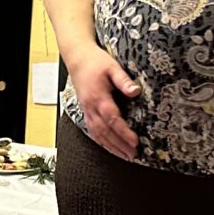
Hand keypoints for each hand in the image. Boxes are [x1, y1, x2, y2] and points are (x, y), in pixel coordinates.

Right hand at [66, 45, 139, 159]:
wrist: (77, 58)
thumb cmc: (95, 61)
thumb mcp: (113, 67)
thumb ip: (124, 81)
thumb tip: (135, 91)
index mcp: (98, 97)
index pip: (112, 119)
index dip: (124, 132)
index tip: (135, 142)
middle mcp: (91, 107)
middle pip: (105, 132)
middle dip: (119, 145)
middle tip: (133, 155)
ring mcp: (87, 110)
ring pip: (98, 134)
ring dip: (111, 147)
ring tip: (125, 156)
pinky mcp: (86, 110)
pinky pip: (93, 130)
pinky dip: (102, 141)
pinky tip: (110, 147)